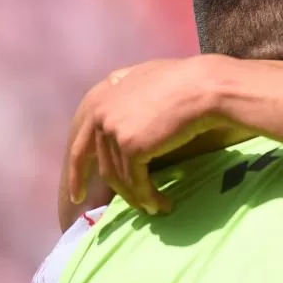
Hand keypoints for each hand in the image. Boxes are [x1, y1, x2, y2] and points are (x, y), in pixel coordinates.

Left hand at [67, 56, 228, 214]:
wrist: (205, 88)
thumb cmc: (186, 80)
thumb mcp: (147, 74)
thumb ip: (127, 83)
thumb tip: (114, 83)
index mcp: (103, 99)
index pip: (82, 141)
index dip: (78, 171)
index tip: (78, 194)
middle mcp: (103, 115)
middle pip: (103, 163)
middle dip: (109, 190)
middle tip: (116, 207)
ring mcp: (115, 131)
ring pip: (120, 176)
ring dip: (136, 196)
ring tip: (151, 208)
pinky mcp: (133, 147)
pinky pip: (137, 181)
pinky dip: (149, 197)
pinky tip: (160, 205)